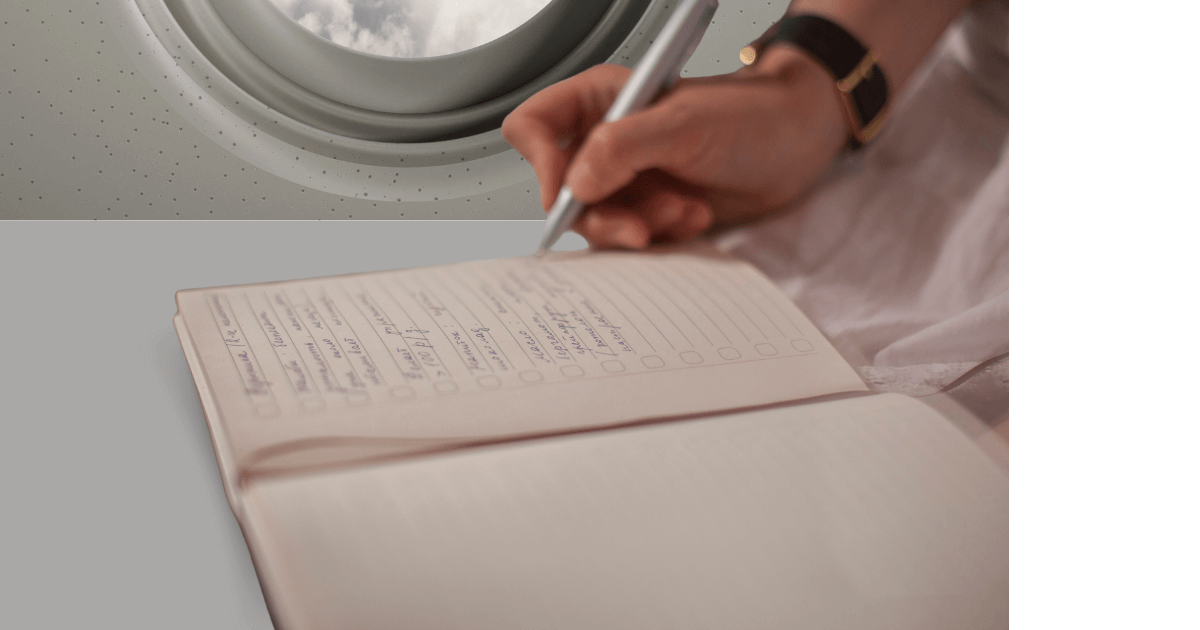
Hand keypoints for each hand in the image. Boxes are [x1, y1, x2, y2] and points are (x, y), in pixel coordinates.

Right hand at [502, 47, 848, 248]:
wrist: (797, 145)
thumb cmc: (750, 116)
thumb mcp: (684, 124)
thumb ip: (622, 148)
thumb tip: (574, 185)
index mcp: (599, 101)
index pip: (534, 127)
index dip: (541, 163)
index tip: (569, 193)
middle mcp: (604, 141)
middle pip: (562, 191)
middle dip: (605, 213)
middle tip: (643, 222)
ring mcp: (626, 179)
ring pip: (598, 222)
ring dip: (641, 225)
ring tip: (683, 209)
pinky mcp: (648, 209)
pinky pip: (631, 239)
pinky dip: (662, 235)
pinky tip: (694, 215)